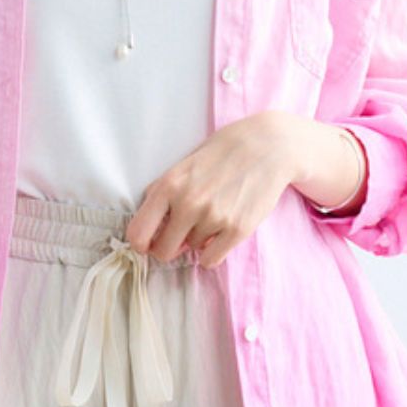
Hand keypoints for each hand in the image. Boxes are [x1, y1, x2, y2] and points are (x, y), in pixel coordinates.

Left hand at [125, 111, 297, 269]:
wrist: (268, 146)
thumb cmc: (224, 152)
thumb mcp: (184, 164)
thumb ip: (164, 191)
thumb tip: (148, 222)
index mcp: (169, 185)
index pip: (137, 233)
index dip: (141, 243)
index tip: (148, 243)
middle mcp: (188, 203)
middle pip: (163, 252)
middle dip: (169, 248)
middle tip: (180, 237)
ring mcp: (213, 218)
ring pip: (192, 251)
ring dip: (198, 240)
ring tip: (214, 214)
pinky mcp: (237, 229)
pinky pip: (211, 260)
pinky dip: (213, 252)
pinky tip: (220, 233)